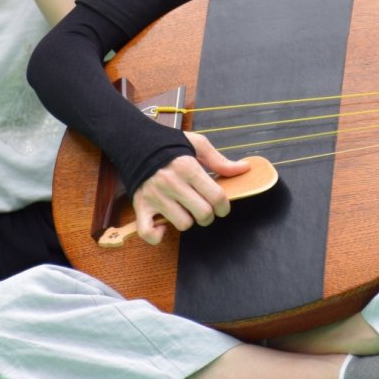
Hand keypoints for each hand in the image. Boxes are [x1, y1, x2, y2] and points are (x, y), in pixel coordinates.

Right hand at [132, 132, 252, 244]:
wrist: (134, 143)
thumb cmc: (169, 144)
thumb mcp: (196, 144)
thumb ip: (219, 160)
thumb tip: (244, 168)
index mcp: (187, 167)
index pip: (216, 196)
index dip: (225, 206)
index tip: (222, 207)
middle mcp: (172, 184)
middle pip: (203, 214)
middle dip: (209, 214)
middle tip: (205, 208)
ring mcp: (155, 197)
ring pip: (183, 224)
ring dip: (188, 220)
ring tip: (185, 209)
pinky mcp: (140, 207)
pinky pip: (148, 233)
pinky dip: (157, 235)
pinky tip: (163, 226)